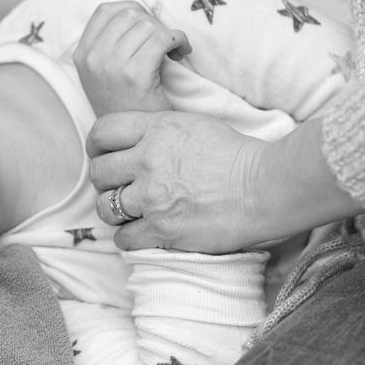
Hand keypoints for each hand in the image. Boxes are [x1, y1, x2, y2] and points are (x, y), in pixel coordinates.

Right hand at [73, 1, 191, 116]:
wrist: (131, 143)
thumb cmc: (125, 106)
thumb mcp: (103, 73)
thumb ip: (111, 43)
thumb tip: (141, 13)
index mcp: (82, 54)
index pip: (106, 10)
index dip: (133, 11)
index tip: (147, 27)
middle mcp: (92, 58)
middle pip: (130, 14)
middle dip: (153, 23)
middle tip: (164, 42)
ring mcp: (111, 66)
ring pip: (148, 25)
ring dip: (168, 33)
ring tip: (172, 51)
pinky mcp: (135, 75)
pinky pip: (162, 38)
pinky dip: (178, 40)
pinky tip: (180, 54)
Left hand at [87, 112, 358, 252]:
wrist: (267, 186)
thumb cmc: (241, 155)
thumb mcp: (195, 126)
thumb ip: (161, 132)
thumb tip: (139, 141)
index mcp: (156, 129)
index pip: (102, 132)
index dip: (96, 146)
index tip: (101, 155)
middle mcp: (148, 160)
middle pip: (98, 172)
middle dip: (103, 182)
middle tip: (117, 188)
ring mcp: (153, 196)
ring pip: (106, 207)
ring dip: (114, 212)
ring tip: (129, 213)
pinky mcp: (163, 228)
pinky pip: (124, 237)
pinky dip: (129, 238)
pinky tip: (141, 234)